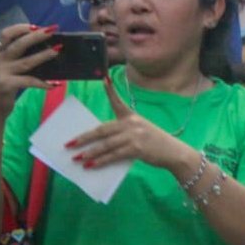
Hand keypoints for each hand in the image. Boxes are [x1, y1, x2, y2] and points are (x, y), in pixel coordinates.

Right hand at [0, 23, 59, 117]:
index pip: (5, 34)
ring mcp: (1, 73)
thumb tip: (46, 49)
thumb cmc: (5, 86)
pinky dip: (43, 83)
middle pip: (18, 44)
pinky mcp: (6, 85)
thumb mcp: (8, 69)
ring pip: (26, 62)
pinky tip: (54, 84)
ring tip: (57, 51)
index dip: (20, 28)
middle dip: (35, 36)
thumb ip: (19, 58)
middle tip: (51, 31)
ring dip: (43, 56)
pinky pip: (29, 81)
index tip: (36, 26)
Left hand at [67, 76, 191, 171]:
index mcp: (132, 116)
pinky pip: (114, 155)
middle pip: (102, 130)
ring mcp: (134, 136)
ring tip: (77, 158)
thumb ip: (123, 133)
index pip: (118, 102)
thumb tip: (101, 143)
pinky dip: (101, 161)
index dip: (110, 90)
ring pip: (106, 144)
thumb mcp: (142, 131)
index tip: (103, 79)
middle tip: (70, 144)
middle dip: (84, 138)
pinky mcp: (137, 149)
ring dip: (90, 152)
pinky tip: (91, 165)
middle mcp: (132, 124)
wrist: (175, 153)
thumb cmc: (157, 143)